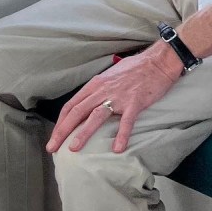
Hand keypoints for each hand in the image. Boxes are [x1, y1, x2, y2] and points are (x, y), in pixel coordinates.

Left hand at [46, 44, 182, 154]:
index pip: (72, 105)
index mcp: (96, 84)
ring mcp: (119, 96)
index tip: (54, 137)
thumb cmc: (136, 67)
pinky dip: (121, 135)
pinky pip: (126, 121)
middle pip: (77, 112)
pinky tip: (117, 148)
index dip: (60, 122)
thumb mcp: (111, 74)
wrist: (159, 61)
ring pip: (96, 116)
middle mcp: (103, 90)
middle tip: (52, 148)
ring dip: (83, 133)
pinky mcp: (135, 102)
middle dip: (62, 131)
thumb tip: (89, 102)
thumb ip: (99, 88)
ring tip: (74, 148)